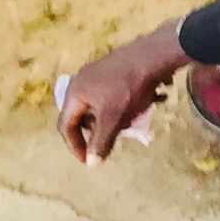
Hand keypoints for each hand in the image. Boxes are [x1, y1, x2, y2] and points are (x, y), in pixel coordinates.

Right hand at [57, 18, 189, 166]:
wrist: (154, 55)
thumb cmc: (129, 87)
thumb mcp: (114, 118)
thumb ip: (101, 141)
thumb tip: (91, 165)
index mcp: (75, 92)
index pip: (66, 125)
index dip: (75, 146)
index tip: (87, 161)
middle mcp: (82, 80)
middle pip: (81, 115)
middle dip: (96, 130)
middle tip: (111, 139)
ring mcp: (98, 73)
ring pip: (99, 105)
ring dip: (112, 118)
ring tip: (130, 122)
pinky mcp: (114, 70)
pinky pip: (111, 94)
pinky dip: (122, 106)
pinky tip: (141, 105)